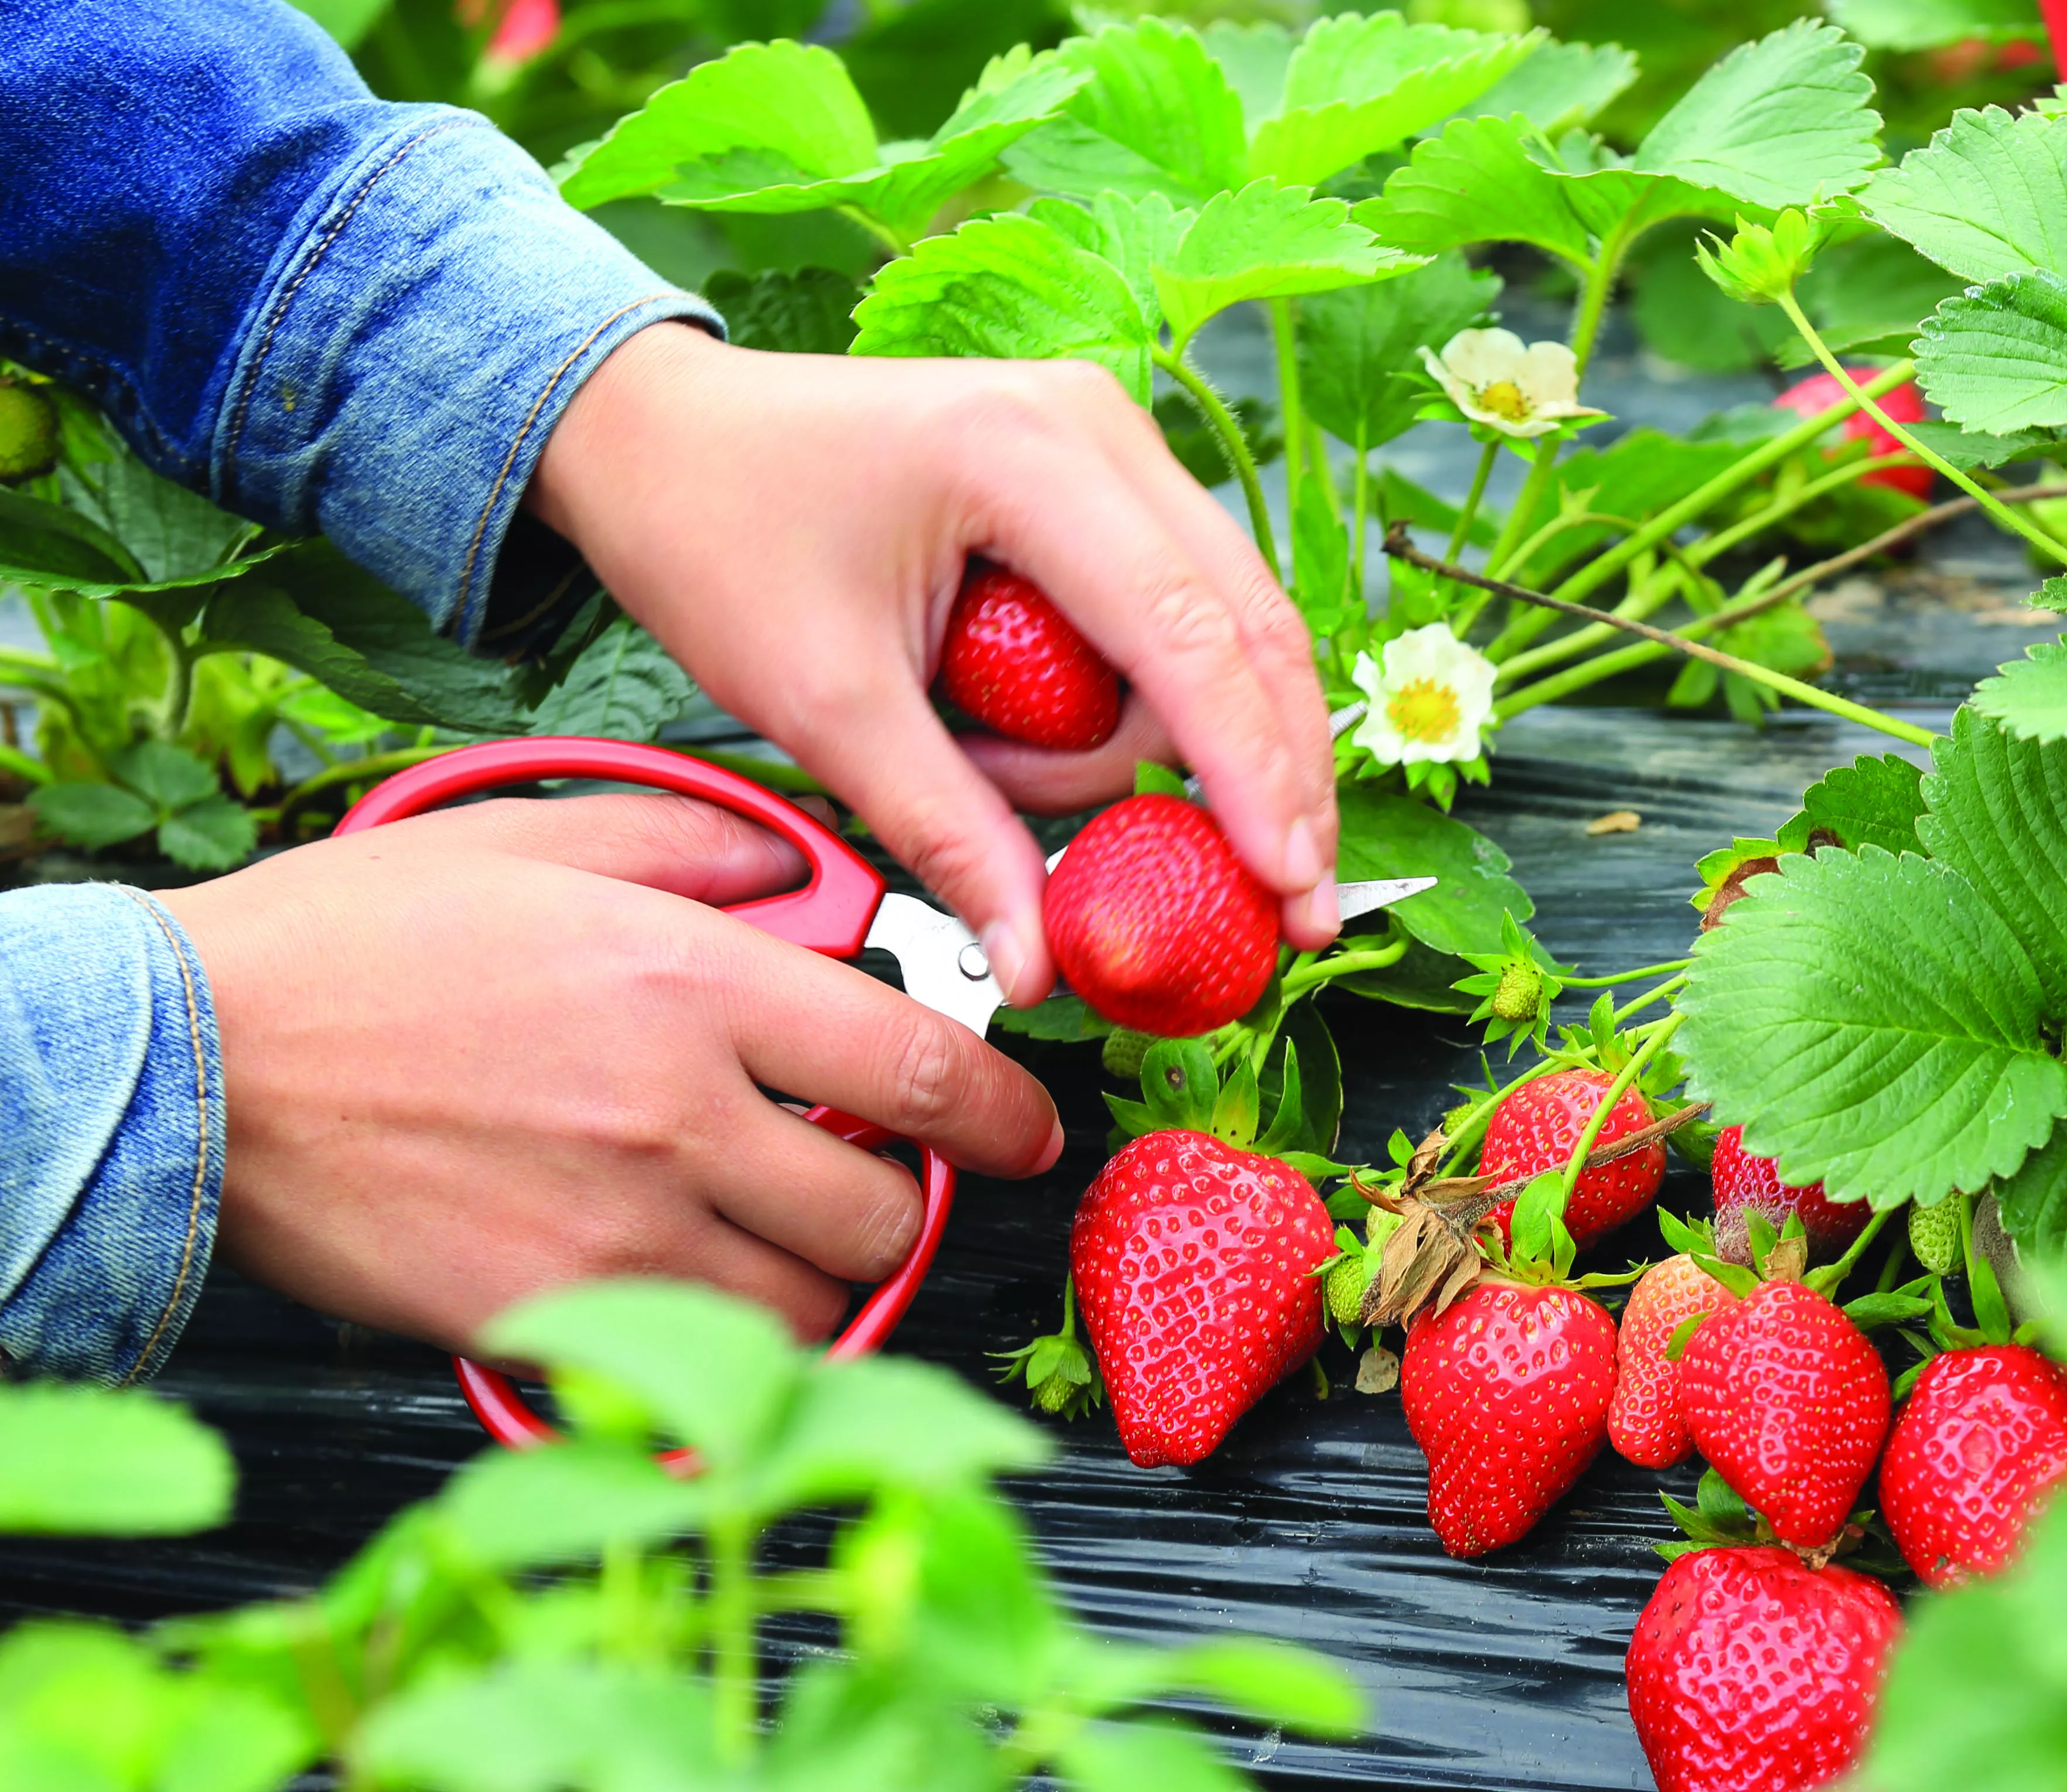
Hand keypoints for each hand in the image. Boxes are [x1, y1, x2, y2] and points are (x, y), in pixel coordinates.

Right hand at [162, 793, 1062, 1351]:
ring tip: (767, 1239)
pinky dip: (719, 1343)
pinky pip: (699, 1361)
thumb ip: (697, 842)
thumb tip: (803, 863)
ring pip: (810, 1305)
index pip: (920, 1071)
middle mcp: (676, 1116)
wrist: (193, 1062)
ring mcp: (617, 1230)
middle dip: (901, 1206)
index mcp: (692, 986)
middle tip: (864, 1182)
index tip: (1025, 1132)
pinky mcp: (549, 1316)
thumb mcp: (538, 837)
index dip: (1003, 1115)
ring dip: (817, 1281)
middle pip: (885, 1212)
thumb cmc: (352, 949)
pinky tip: (686, 1293)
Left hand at [525, 323, 1343, 996]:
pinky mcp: (1103, 477)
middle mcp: (1099, 428)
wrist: (654, 433)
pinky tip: (1079, 756)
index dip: (1254, 777)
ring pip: (1229, 627)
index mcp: (1028, 456)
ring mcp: (1111, 443)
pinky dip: (1159, 706)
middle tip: (1287, 906)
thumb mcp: (825, 706)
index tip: (1291, 888)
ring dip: (1175, 745)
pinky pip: (1180, 612)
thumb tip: (1036, 966)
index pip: (1190, 638)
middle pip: (1250, 628)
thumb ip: (948, 833)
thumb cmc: (715, 537)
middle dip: (1272, 777)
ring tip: (1013, 783)